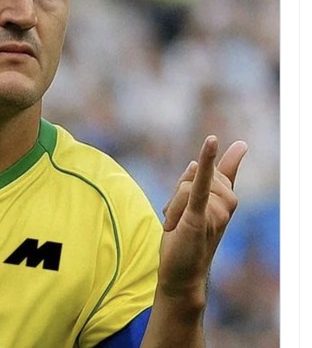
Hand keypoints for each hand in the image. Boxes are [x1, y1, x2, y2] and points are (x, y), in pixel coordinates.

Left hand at [157, 135, 247, 302]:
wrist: (181, 272)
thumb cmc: (183, 240)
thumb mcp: (184, 206)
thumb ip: (191, 183)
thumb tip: (195, 163)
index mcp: (223, 201)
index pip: (226, 174)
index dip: (232, 158)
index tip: (241, 144)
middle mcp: (225, 205)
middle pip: (194, 175)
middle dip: (178, 193)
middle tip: (180, 218)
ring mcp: (215, 211)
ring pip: (185, 185)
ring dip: (173, 204)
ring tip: (177, 225)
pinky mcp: (200, 216)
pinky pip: (201, 185)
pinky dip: (206, 163)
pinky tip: (212, 142)